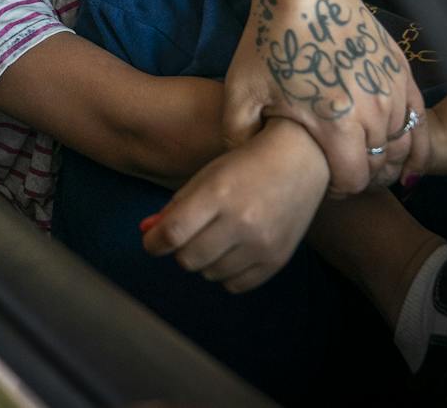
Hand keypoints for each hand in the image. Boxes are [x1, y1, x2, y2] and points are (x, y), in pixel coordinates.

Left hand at [142, 119, 328, 292]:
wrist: (299, 160)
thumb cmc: (244, 165)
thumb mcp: (205, 177)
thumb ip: (174, 207)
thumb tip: (147, 233)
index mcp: (218, 193)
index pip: (173, 233)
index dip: (153, 243)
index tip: (151, 241)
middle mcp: (241, 221)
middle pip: (188, 259)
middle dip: (179, 249)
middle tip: (188, 234)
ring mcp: (262, 244)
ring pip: (209, 274)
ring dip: (203, 261)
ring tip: (215, 237)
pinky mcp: (278, 260)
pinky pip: (235, 285)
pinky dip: (225, 273)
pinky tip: (231, 252)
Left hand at [222, 0, 429, 196]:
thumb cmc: (271, 42)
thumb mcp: (240, 91)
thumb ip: (239, 137)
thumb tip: (247, 165)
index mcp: (335, 123)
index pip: (353, 181)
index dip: (338, 190)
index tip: (323, 184)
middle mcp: (373, 111)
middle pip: (380, 167)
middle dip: (362, 177)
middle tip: (342, 174)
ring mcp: (393, 91)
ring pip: (403, 146)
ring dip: (388, 161)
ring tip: (366, 163)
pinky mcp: (403, 73)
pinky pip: (419, 122)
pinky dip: (415, 143)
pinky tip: (405, 156)